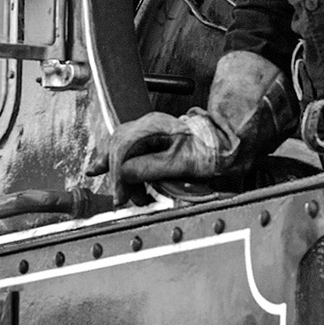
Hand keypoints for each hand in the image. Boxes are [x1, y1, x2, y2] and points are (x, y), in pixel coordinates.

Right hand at [83, 111, 228, 204]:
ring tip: (124, 195)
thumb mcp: (180, 162)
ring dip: (118, 173)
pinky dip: (117, 164)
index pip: (123, 148)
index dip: (119, 174)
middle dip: (117, 176)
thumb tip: (124, 175)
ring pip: (120, 150)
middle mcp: (147, 125)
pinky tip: (100, 169)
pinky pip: (125, 150)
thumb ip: (149, 167)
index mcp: (154, 125)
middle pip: (118, 148)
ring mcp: (147, 131)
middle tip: (122, 199)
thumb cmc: (207, 149)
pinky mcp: (148, 140)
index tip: (121, 196)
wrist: (223, 143)